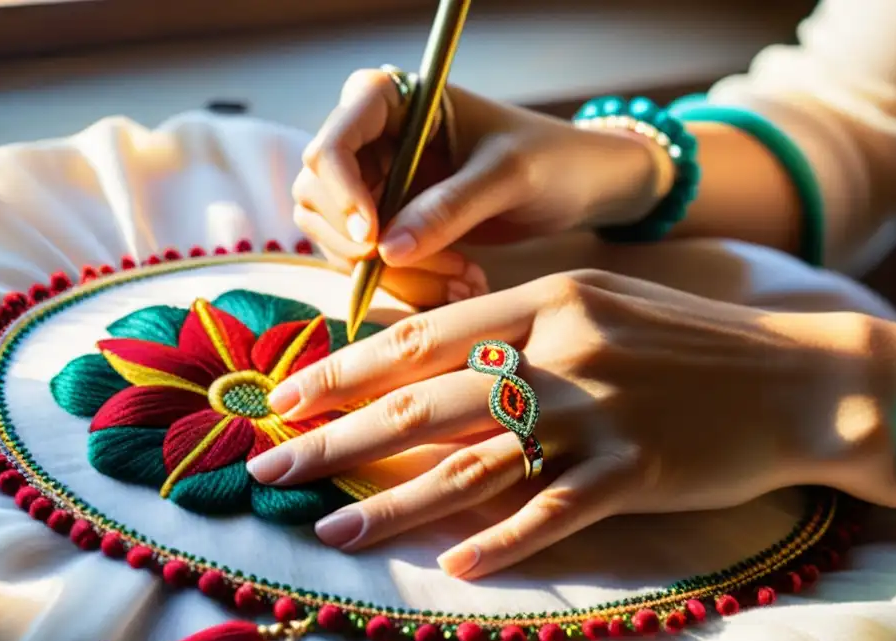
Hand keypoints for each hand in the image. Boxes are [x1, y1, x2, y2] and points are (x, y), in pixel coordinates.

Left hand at [247, 270, 877, 578]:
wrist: (796, 376)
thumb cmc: (687, 342)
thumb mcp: (597, 303)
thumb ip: (517, 326)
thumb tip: (430, 362)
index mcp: (544, 299)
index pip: (422, 337)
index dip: (345, 369)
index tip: (287, 396)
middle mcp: (560, 349)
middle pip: (425, 401)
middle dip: (336, 436)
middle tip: (270, 464)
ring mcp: (597, 411)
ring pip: (473, 462)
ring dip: (395, 500)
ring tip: (332, 527)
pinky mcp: (636, 469)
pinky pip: (555, 511)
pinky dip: (503, 540)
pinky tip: (455, 565)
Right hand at [292, 69, 667, 305]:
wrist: (577, 185)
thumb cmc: (549, 158)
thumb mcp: (507, 176)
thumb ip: (448, 207)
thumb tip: (387, 251)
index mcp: (389, 101)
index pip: (331, 146)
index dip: (342, 196)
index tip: (375, 240)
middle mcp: (370, 140)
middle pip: (319, 199)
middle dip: (369, 247)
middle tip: (438, 270)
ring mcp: (375, 184)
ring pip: (340, 241)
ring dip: (393, 274)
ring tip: (464, 281)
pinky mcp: (389, 224)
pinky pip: (369, 264)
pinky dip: (408, 284)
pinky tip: (460, 285)